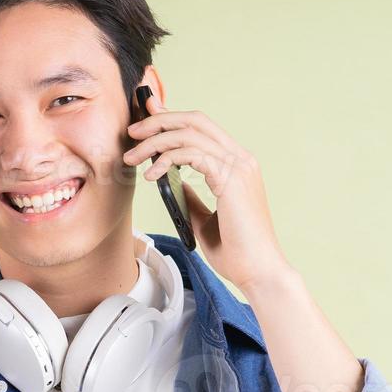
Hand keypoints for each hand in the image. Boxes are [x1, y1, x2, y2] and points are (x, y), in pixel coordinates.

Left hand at [122, 92, 290, 293]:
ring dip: (155, 141)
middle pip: (195, 120)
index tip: (145, 125)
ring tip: (132, 157)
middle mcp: (240, 159)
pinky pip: (191, 153)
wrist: (259, 272)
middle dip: (159, 120)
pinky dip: (166, 159)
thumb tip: (175, 184)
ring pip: (189, 134)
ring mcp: (238, 165)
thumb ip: (192, 199)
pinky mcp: (231, 177)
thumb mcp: (204, 221)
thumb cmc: (237, 252)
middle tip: (133, 132)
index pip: (202, 128)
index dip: (172, 119)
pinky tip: (151, 174)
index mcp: (237, 165)